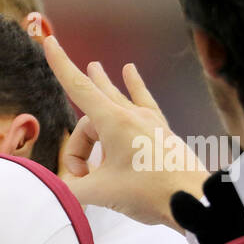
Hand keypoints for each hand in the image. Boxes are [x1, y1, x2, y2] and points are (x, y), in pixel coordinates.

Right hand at [41, 35, 207, 228]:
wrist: (193, 201)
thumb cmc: (150, 193)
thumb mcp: (102, 193)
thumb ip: (71, 190)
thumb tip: (57, 192)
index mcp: (114, 122)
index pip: (79, 87)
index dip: (60, 65)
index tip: (50, 42)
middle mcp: (131, 115)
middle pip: (91, 114)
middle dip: (79, 141)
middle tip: (80, 172)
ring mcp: (149, 120)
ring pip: (116, 101)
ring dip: (102, 90)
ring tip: (95, 66)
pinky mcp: (162, 130)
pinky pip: (144, 101)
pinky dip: (134, 87)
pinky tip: (130, 70)